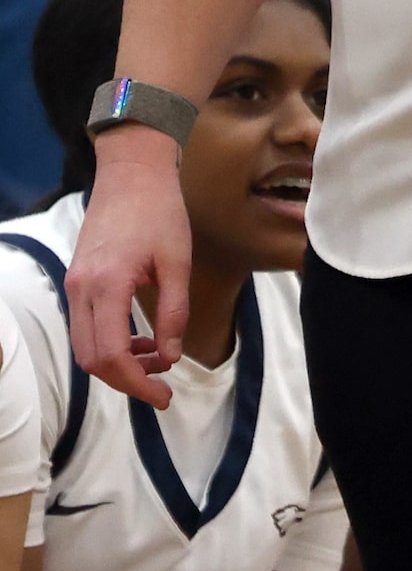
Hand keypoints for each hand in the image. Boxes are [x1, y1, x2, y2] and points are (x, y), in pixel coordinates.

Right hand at [64, 130, 192, 408]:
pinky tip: (142, 339)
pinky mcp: (77, 281)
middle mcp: (81, 290)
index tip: (163, 396)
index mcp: (106, 286)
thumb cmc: (160, 212)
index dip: (136, 383)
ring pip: (86, 346)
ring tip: (157, 360)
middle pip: (92, 360)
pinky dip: (111, 342)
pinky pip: (87, 327)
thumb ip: (174, 312)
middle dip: (126, 380)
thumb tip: (169, 356)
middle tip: (162, 387)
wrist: (132, 174)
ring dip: (119, 362)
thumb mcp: (178, 262)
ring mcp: (74, 286)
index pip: (111, 356)